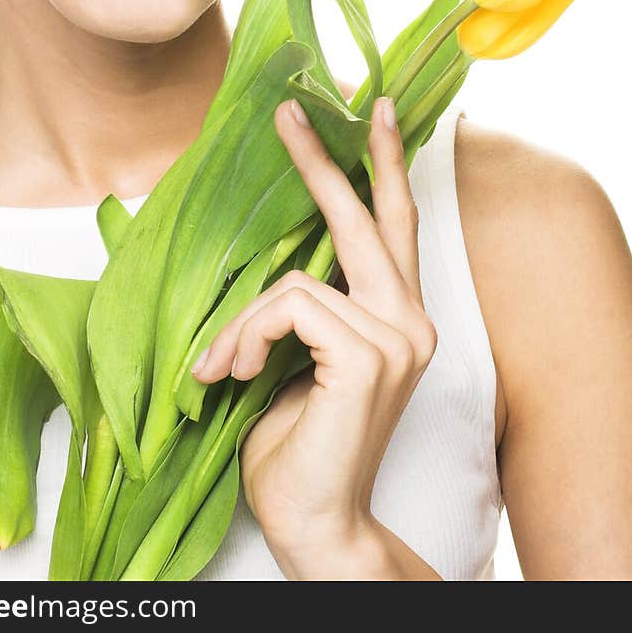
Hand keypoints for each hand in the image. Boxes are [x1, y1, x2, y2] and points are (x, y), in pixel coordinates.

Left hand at [190, 94, 438, 570]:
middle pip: (368, 217)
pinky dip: (248, 337)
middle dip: (324, 160)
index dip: (383, 164)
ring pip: (300, 279)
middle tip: (287, 113)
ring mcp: (396, 337)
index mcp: (399, 317)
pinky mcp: (368, 358)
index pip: (395, 224)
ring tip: (221, 367)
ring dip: (244, 323)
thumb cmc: (302, 447)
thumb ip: (306, 307)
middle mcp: (410, 320)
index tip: (369, 110)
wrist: (316, 522)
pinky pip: (289, 307)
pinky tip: (237, 377)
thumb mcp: (300, 360)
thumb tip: (274, 257)